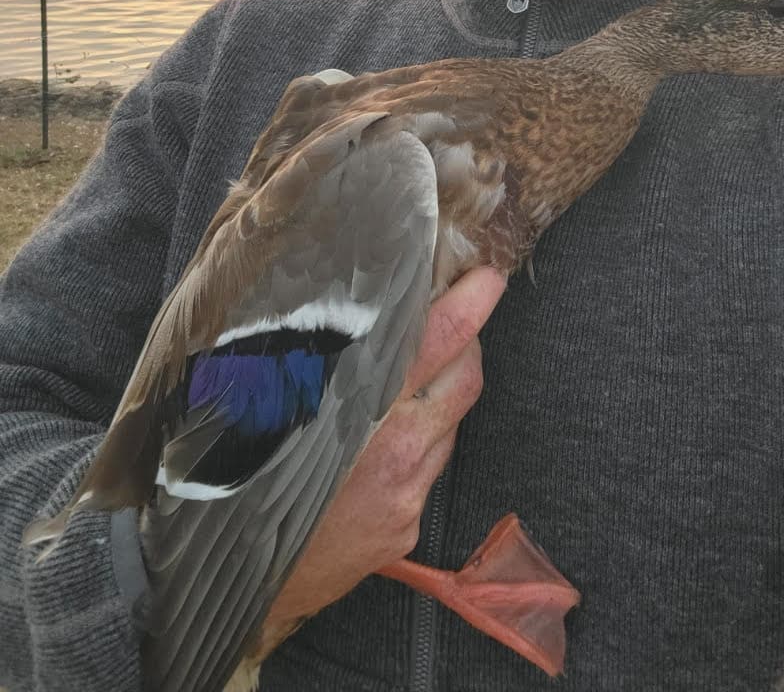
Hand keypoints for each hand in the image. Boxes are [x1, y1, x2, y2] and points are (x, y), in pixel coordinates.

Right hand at [259, 266, 505, 645]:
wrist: (224, 578)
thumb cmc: (234, 474)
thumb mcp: (271, 396)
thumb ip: (318, 352)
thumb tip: (339, 305)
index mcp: (362, 405)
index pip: (440, 339)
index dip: (471, 303)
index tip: (486, 277)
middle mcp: (397, 448)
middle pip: (464, 375)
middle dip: (467, 340)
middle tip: (452, 318)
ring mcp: (406, 490)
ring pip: (450, 420)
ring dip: (440, 393)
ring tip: (404, 383)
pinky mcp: (407, 522)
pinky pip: (430, 466)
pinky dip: (419, 443)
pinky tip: (382, 442)